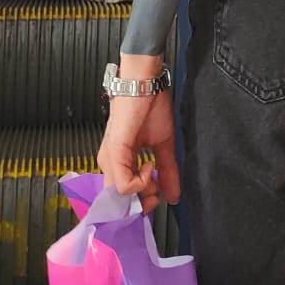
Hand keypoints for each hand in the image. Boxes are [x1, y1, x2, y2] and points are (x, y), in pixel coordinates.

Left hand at [100, 90, 179, 215]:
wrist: (144, 82)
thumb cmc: (150, 105)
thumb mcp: (162, 144)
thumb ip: (167, 171)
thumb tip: (174, 195)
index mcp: (120, 160)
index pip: (125, 196)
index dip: (142, 201)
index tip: (158, 194)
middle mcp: (110, 162)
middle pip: (121, 202)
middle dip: (143, 202)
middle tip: (159, 190)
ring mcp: (110, 159)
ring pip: (121, 197)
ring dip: (143, 192)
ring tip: (154, 171)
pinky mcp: (114, 153)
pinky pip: (123, 185)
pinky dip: (141, 182)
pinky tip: (150, 164)